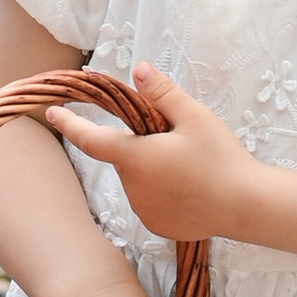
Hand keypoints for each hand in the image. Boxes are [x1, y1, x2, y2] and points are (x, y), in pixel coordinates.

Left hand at [50, 60, 257, 248]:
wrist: (246, 206)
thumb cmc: (221, 158)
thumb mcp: (194, 117)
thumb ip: (162, 93)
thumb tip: (138, 70)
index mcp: (135, 158)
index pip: (91, 139)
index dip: (69, 124)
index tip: (51, 113)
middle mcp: (132, 188)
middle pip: (124, 158)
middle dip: (140, 146)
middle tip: (177, 141)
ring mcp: (143, 211)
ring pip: (138, 181)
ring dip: (152, 170)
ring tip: (190, 168)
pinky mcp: (158, 226)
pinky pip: (151, 202)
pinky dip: (162, 192)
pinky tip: (190, 189)